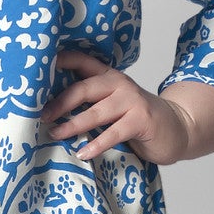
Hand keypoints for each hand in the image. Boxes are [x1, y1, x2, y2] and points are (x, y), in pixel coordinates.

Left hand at [40, 47, 196, 166]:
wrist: (176, 127)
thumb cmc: (136, 119)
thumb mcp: (113, 104)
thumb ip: (90, 102)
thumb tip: (49, 111)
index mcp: (108, 77)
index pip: (82, 61)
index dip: (61, 61)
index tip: (37, 68)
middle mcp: (119, 84)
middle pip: (83, 88)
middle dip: (59, 102)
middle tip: (41, 115)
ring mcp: (131, 101)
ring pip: (96, 112)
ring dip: (73, 125)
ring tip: (55, 134)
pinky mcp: (141, 120)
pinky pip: (113, 133)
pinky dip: (96, 144)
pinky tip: (82, 153)